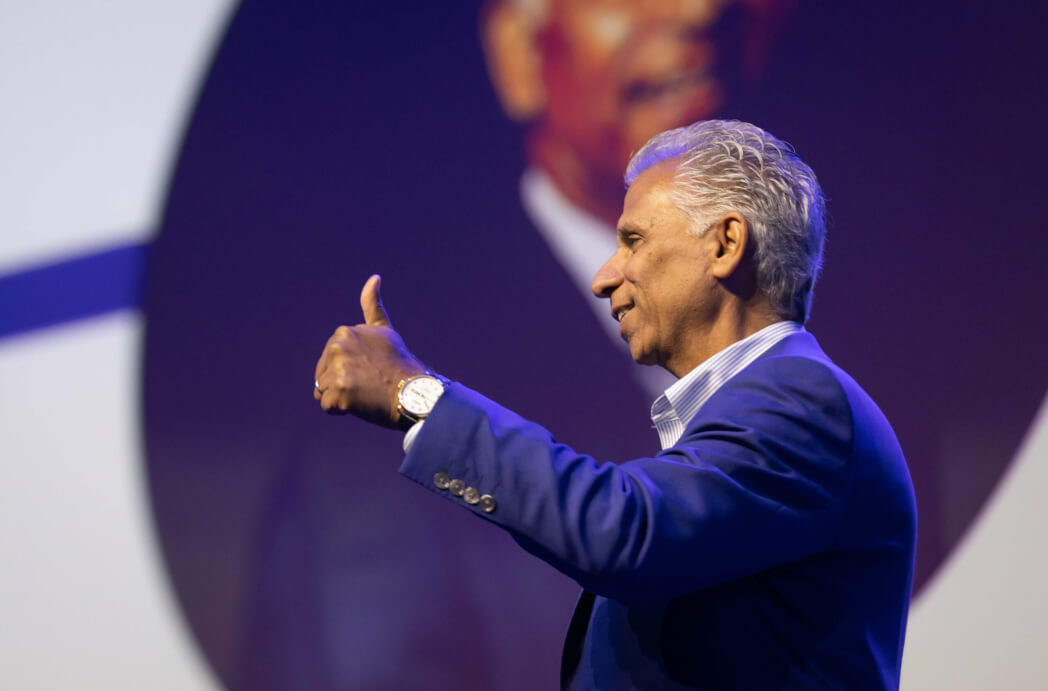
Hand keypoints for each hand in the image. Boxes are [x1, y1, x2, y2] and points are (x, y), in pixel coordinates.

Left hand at [313, 274, 424, 428]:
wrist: (414, 393)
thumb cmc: (400, 365)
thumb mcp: (384, 330)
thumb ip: (372, 305)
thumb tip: (374, 277)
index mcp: (344, 332)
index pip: (332, 358)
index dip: (350, 368)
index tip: (372, 368)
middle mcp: (338, 346)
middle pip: (323, 373)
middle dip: (341, 382)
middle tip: (369, 383)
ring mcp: (338, 370)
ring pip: (323, 390)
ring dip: (341, 396)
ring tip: (365, 393)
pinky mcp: (339, 392)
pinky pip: (328, 406)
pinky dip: (342, 410)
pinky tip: (361, 403)